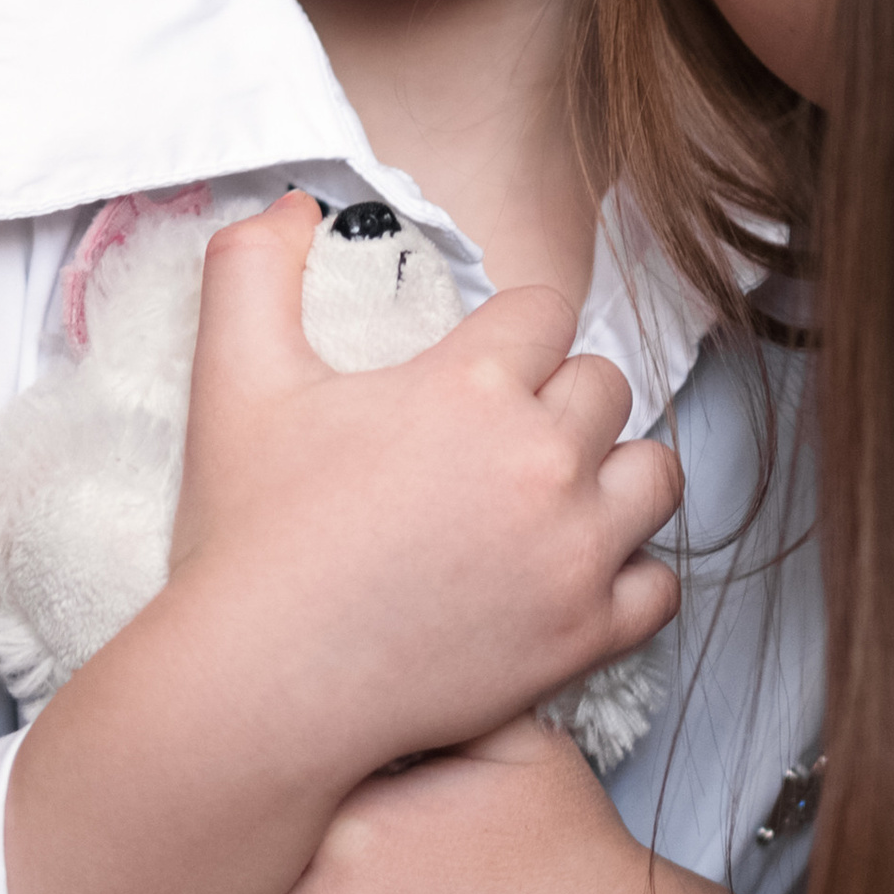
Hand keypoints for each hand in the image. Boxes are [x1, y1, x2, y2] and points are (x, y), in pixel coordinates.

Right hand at [11, 194, 686, 893]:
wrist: (259, 688)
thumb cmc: (249, 538)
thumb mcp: (233, 381)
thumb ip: (251, 268)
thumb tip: (292, 205)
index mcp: (471, 385)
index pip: (547, 310)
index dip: (509, 333)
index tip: (476, 369)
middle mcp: (542, 460)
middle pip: (604, 386)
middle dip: (556, 400)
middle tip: (499, 439)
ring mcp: (574, 553)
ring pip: (654, 476)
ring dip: (612, 475)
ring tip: (554, 495)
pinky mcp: (584, 637)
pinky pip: (660, 586)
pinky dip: (628, 577)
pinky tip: (574, 574)